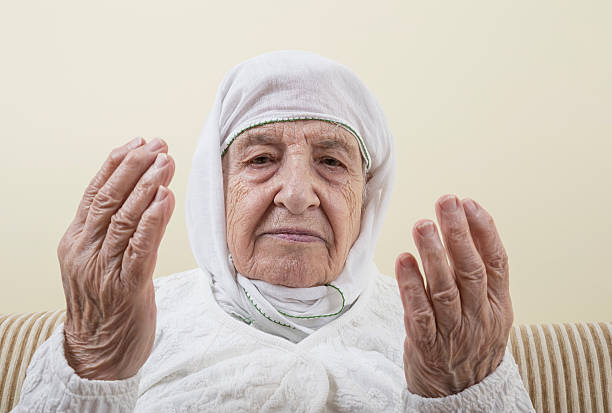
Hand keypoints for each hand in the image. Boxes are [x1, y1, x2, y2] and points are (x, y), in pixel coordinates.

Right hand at [57, 137, 175, 379]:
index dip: (117, 164)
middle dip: (135, 167)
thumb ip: (112, 231)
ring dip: (147, 186)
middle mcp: (85, 251)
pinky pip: (139, 248)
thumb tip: (141, 195)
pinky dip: (153, 220)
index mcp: (76, 241)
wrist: (98, 353)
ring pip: (124, 218)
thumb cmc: (104, 304)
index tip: (138, 142)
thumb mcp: (98, 261)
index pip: (95, 192)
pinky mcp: (126, 287)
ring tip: (165, 162)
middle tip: (158, 144)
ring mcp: (103, 269)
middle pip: (109, 198)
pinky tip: (165, 199)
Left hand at [395, 194, 512, 396]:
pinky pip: (419, 313)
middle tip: (444, 202)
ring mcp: (454, 331)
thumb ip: (479, 277)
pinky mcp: (427, 344)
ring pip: (445, 288)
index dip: (483, 230)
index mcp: (498, 304)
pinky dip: (411, 286)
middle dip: (457, 232)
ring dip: (433, 254)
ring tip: (422, 225)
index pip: (496, 261)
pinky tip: (404, 261)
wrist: (460, 393)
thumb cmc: (470, 341)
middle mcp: (479, 316)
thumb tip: (465, 227)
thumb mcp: (488, 311)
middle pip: (470, 269)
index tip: (468, 203)